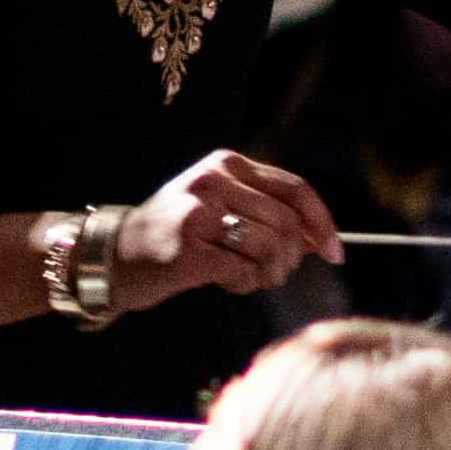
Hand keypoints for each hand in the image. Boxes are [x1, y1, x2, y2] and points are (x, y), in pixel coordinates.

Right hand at [111, 151, 341, 307]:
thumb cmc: (176, 235)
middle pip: (285, 223)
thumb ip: (266, 213)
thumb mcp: (219, 206)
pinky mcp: (188, 251)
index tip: (334, 252)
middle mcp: (213, 182)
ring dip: (267, 274)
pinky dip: (243, 285)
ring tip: (247, 278)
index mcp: (226, 164)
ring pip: (268, 249)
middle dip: (290, 258)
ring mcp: (198, 215)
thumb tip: (318, 239)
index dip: (321, 222)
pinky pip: (242, 272)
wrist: (115, 256)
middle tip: (274, 274)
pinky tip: (225, 283)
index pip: (293, 188)